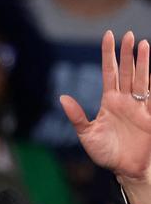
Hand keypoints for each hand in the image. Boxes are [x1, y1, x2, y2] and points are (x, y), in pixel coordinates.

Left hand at [61, 31, 150, 203]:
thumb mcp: (86, 135)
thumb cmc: (105, 153)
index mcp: (109, 102)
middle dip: (127, 53)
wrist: (125, 169)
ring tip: (143, 43)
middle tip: (128, 34)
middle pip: (127, 71)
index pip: (109, 73)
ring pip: (142, 79)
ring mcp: (139, 107)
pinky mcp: (150, 116)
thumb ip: (76, 116)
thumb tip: (62, 97)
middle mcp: (125, 100)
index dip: (109, 55)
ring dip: (143, 62)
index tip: (109, 36)